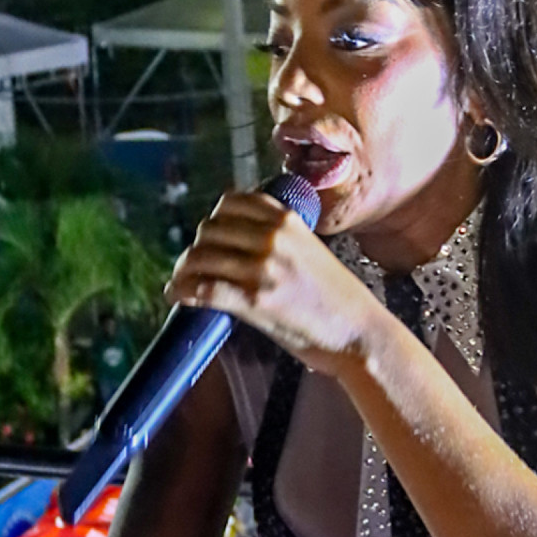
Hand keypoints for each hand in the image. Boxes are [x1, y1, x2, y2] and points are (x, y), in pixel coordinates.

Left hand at [165, 191, 384, 376]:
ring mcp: (264, 268)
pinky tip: (177, 298)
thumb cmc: (335, 299)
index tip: (211, 240)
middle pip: (209, 229)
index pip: (230, 202)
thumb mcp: (310, 251)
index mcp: (288, 220)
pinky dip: (183, 292)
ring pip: (199, 257)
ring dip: (183, 271)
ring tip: (180, 285)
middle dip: (196, 248)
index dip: (213, 220)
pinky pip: (204, 288)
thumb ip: (277, 239)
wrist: (359, 333)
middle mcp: (274, 237)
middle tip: (192, 268)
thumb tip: (233, 243)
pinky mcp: (255, 300)